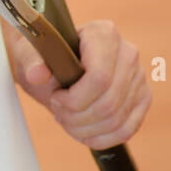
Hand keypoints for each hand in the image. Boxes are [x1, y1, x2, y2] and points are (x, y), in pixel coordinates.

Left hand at [9, 20, 151, 148]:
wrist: (49, 64)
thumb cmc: (40, 56)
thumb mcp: (28, 54)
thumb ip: (31, 62)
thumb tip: (36, 74)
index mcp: (103, 33)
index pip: (99, 78)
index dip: (75, 98)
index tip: (55, 99)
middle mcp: (127, 52)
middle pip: (109, 102)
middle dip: (77, 117)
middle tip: (58, 112)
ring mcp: (138, 76)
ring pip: (117, 119)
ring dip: (85, 129)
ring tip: (66, 120)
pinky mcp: (141, 98)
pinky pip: (127, 129)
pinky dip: (101, 138)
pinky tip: (81, 132)